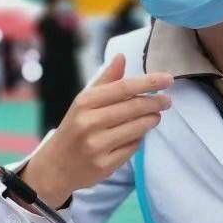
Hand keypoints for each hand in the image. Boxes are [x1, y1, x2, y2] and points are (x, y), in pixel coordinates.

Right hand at [21, 54, 172, 206]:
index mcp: (84, 102)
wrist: (55, 166)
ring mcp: (96, 146)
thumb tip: (122, 57)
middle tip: (167, 101)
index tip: (167, 79)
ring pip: (137, 128)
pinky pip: (133, 148)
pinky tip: (137, 134)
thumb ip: (105, 80)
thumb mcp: (83, 102)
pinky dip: (139, 138)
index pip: (123, 88)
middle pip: (133, 108)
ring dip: (152, 120)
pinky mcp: (104, 165)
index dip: (148, 82)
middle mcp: (89, 123)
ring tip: (155, 116)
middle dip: (155, 102)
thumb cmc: (74, 128)